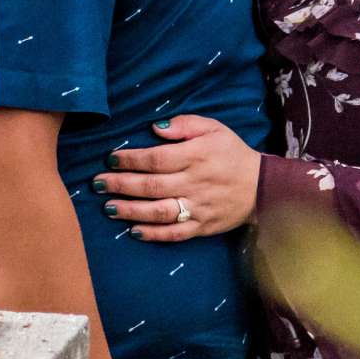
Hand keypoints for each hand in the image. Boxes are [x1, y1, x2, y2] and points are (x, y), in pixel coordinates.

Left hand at [93, 114, 261, 241]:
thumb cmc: (232, 153)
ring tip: (108, 207)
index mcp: (196, 156)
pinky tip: (133, 231)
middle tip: (97, 183)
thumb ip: (185, 124)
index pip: (156, 159)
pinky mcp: (203, 226)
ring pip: (159, 211)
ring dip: (130, 210)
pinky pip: (175, 233)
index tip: (111, 159)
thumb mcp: (214, 128)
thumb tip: (155, 127)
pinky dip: (153, 234)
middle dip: (121, 185)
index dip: (130, 159)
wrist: (262, 186)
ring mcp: (199, 207)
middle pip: (151, 185)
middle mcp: (195, 183)